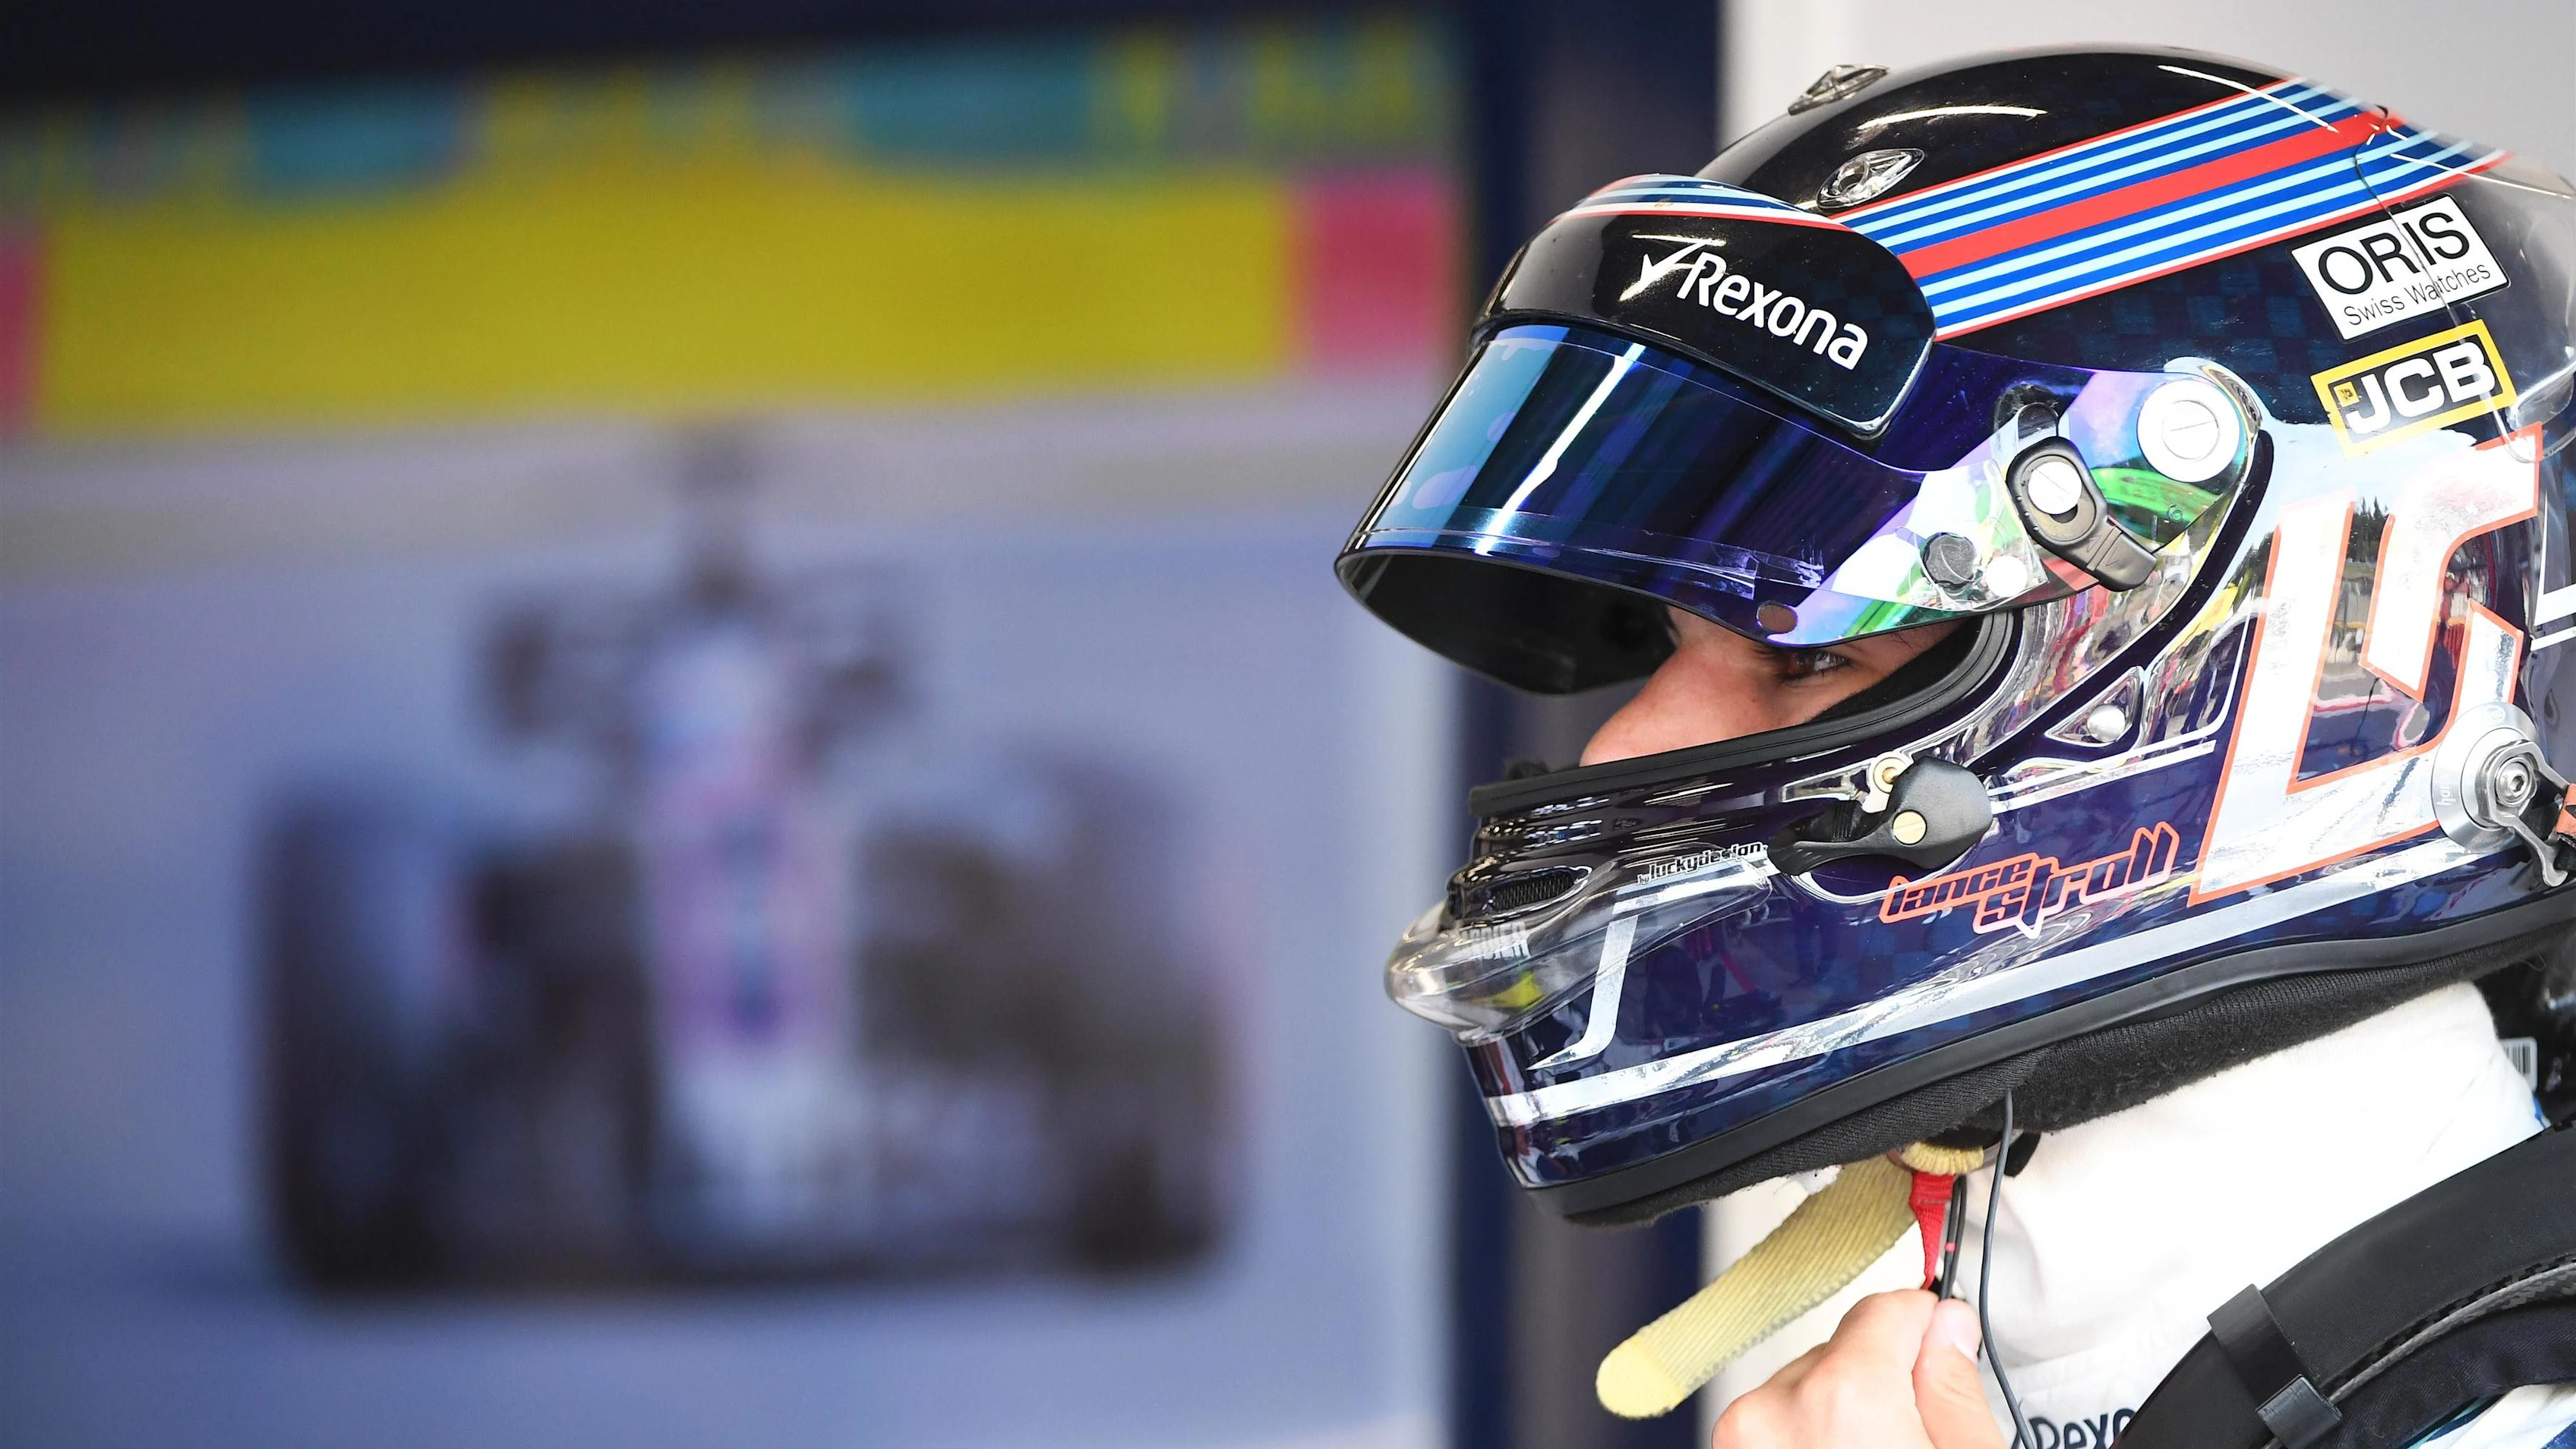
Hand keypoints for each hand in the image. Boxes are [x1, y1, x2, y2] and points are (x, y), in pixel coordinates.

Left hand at [1710, 1291, 2003, 1448]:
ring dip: (1837, 1415)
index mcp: (1844, 1397)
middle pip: (1842, 1351)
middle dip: (1881, 1381)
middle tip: (1913, 1435)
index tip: (1944, 1347)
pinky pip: (1774, 1427)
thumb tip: (1948, 1329)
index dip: (1926, 1328)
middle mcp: (1774, 1410)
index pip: (1888, 1308)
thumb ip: (1955, 1388)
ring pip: (1804, 1390)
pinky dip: (1804, 1440)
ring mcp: (1740, 1441)